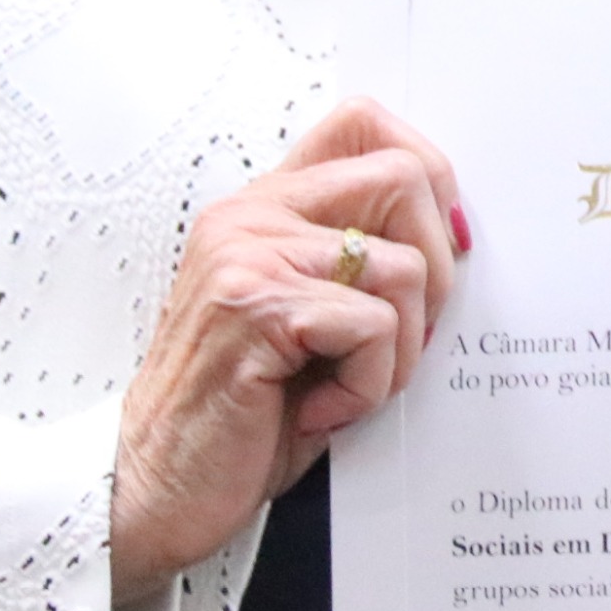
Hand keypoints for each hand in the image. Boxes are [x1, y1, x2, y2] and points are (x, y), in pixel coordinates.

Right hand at [111, 97, 461, 601]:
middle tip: (396, 339)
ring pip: (405, 267)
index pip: (362, 122)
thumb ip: (355, 264)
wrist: (155, 488)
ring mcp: (248, 255)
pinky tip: (317, 411)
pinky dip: (368, 386)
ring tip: (344, 390)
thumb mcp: (307, 321)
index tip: (442, 242)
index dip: (428, 170)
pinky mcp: (255, 306)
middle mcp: (250, 217)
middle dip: (437, 270)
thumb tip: (454, 238)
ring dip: (399, 351)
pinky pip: (375, 327)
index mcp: (264, 209)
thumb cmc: (242, 415)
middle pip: (405, 178)